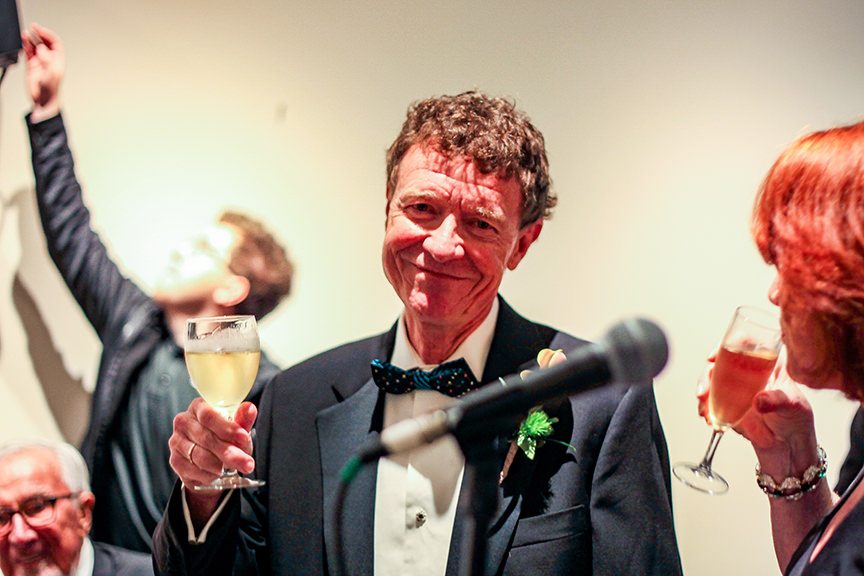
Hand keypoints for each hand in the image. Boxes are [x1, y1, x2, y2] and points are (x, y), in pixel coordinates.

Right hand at [21, 23, 63, 121]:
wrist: (43, 99)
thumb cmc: (51, 89)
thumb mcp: (52, 73)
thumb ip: (47, 60)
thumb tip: (41, 48)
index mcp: (58, 59)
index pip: (54, 42)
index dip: (47, 34)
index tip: (40, 30)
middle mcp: (49, 58)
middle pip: (44, 41)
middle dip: (39, 33)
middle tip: (33, 28)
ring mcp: (40, 61)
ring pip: (35, 45)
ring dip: (30, 38)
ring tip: (25, 34)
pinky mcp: (31, 64)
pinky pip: (28, 51)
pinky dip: (25, 45)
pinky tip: (23, 41)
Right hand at [168, 398, 257, 488]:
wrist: (210, 458)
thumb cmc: (225, 437)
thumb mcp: (237, 428)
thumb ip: (243, 419)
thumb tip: (250, 408)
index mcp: (198, 407)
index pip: (209, 416)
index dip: (227, 428)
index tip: (244, 438)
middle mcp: (183, 421)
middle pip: (206, 438)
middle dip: (229, 452)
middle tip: (247, 463)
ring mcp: (176, 441)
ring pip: (200, 456)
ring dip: (220, 466)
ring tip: (234, 468)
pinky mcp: (174, 460)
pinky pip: (193, 470)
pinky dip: (209, 475)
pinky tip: (218, 474)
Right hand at [699, 350, 818, 477]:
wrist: (789, 448)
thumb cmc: (797, 421)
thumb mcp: (793, 406)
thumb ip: (777, 401)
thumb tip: (760, 399)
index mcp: (769, 365)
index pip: (746, 345)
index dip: (728, 346)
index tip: (715, 356)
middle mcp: (750, 374)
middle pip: (722, 363)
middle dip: (708, 375)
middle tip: (704, 390)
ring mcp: (737, 390)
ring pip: (712, 382)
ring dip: (704, 393)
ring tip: (706, 410)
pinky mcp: (729, 406)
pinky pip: (711, 402)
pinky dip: (706, 409)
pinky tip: (709, 418)